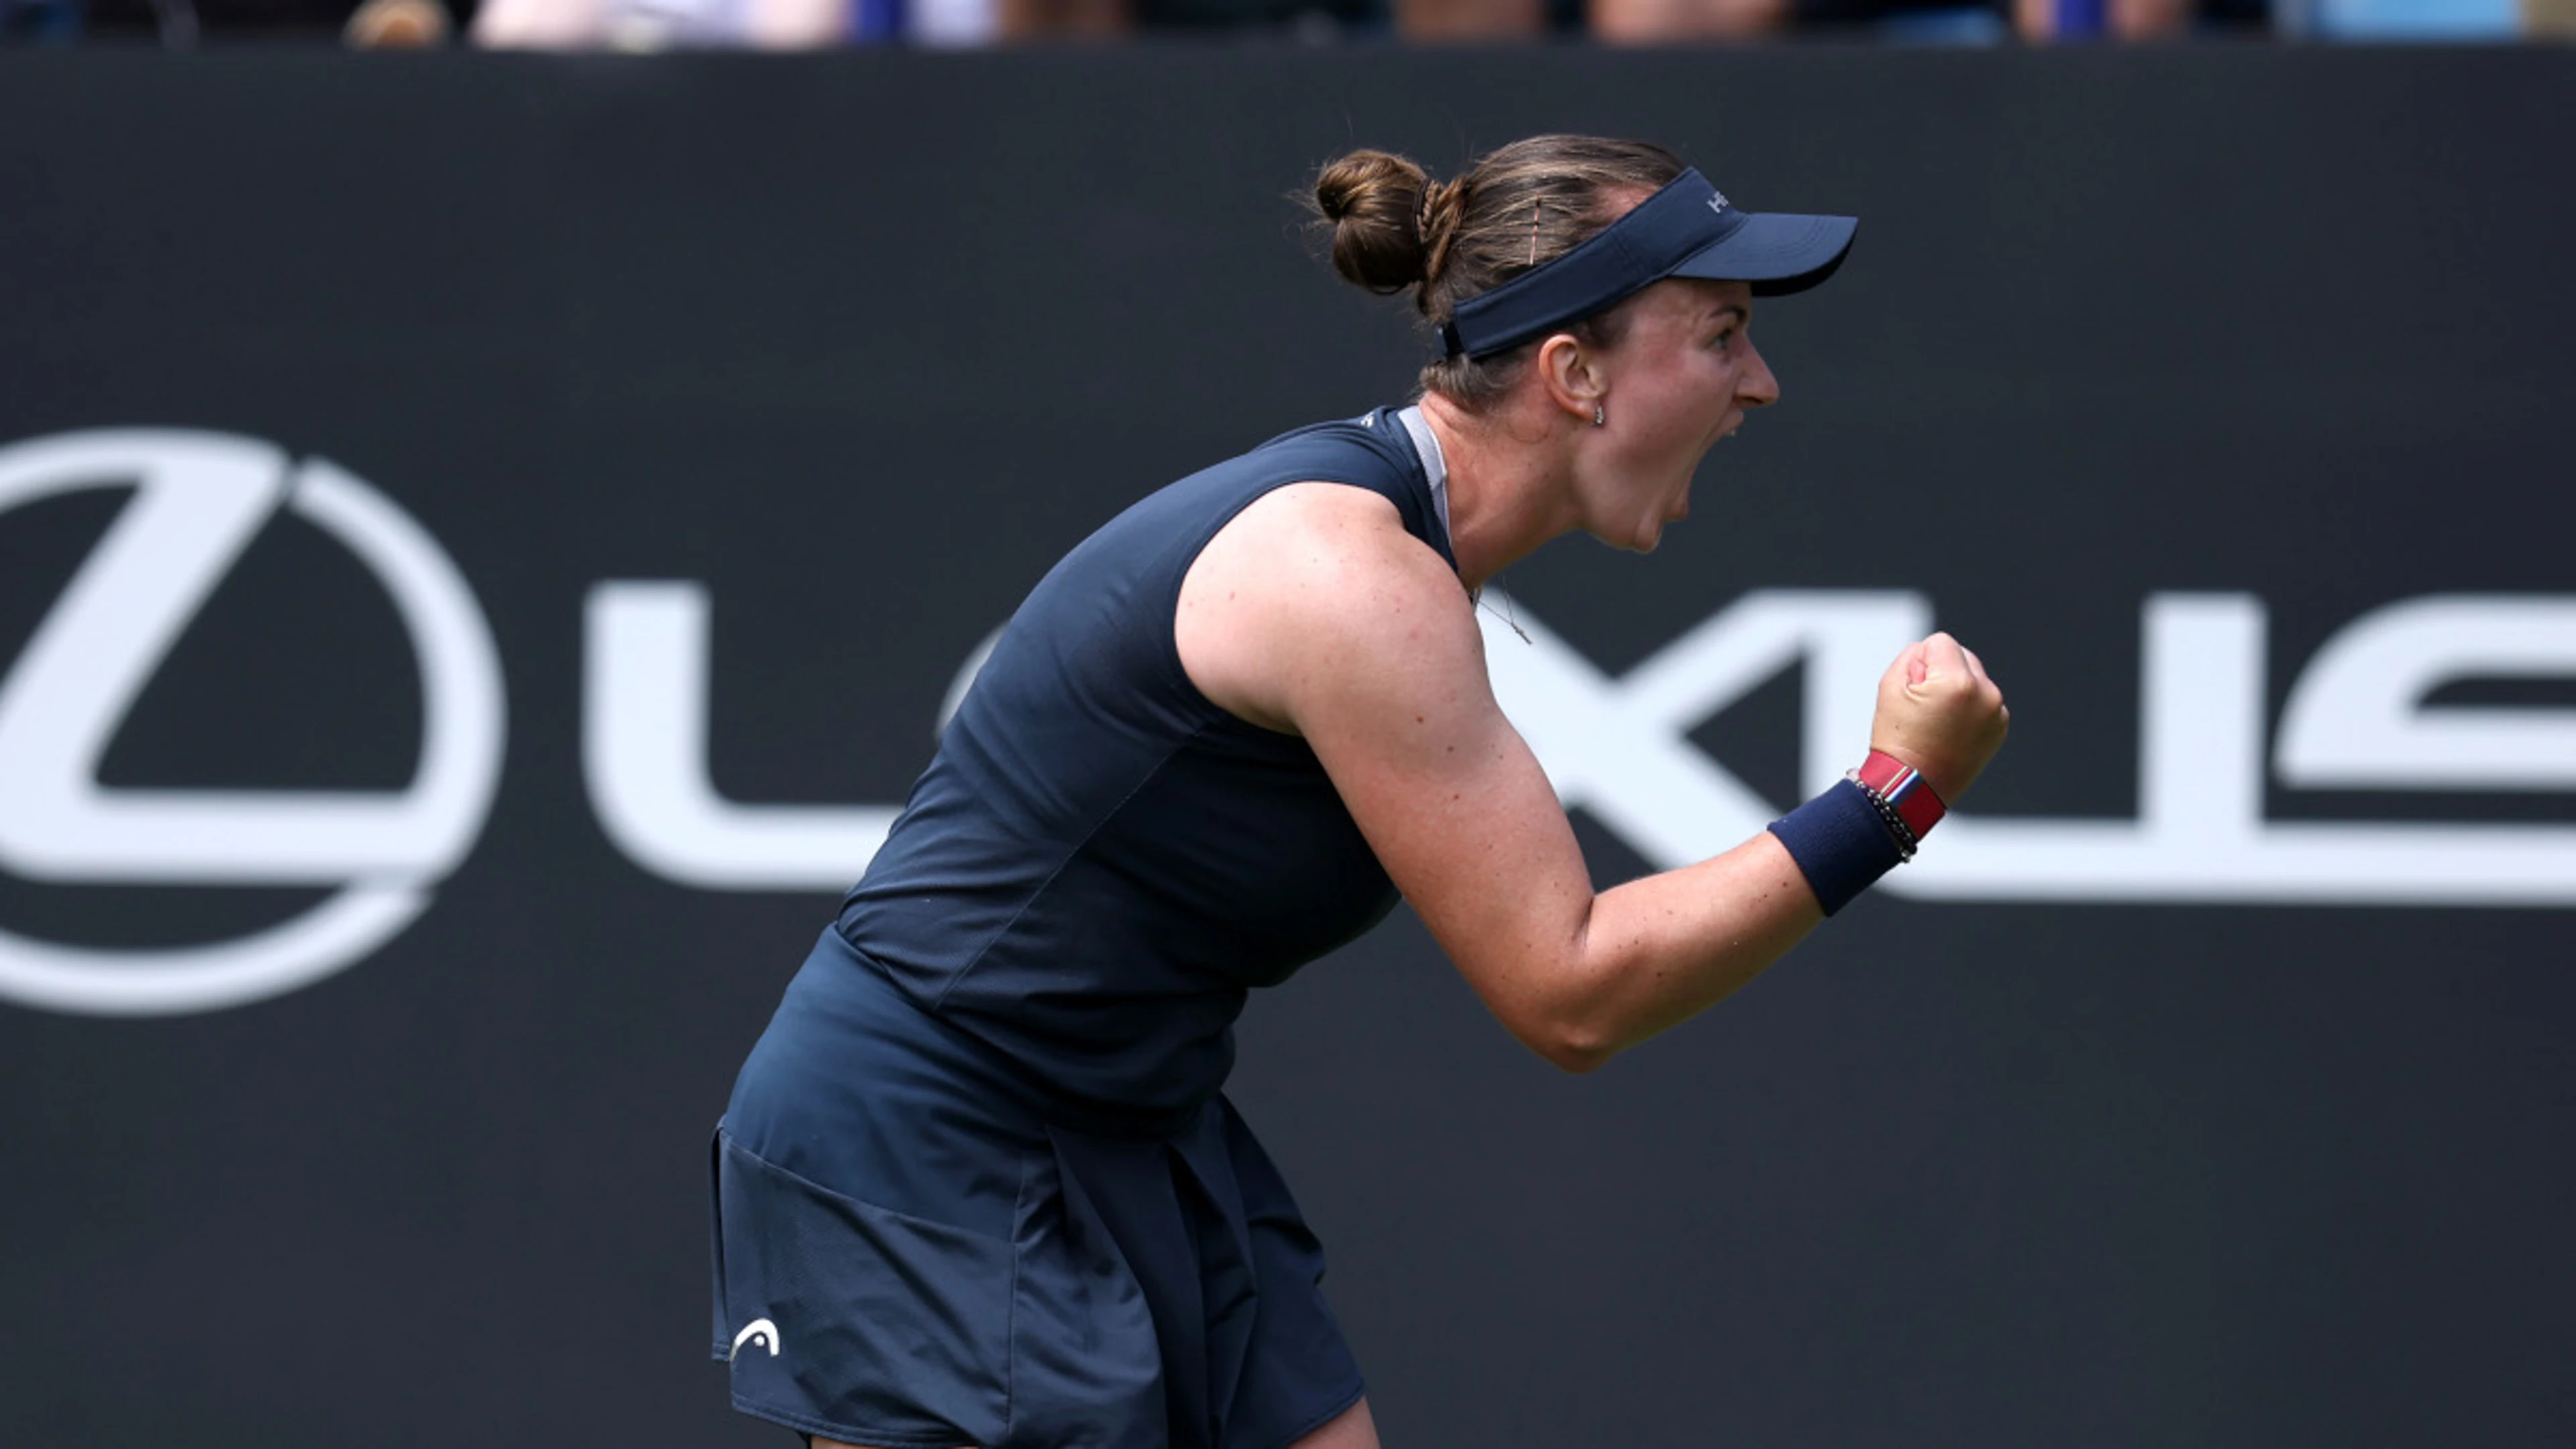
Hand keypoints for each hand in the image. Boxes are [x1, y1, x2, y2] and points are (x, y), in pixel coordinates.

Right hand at [1868, 632, 2008, 802]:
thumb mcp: (1889, 686)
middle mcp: (1986, 694)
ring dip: (1957, 690)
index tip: (1913, 691)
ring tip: (1938, 721)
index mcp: (1958, 682)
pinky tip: (1951, 730)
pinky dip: (1968, 709)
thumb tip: (1931, 652)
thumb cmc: (1897, 739)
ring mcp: (1996, 713)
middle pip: (1962, 656)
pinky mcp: (1999, 727)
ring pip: (1974, 678)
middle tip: (1924, 707)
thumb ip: (1912, 655)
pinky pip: (1983, 701)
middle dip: (1943, 673)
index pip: (1940, 642)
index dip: (1919, 663)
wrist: (1912, 788)